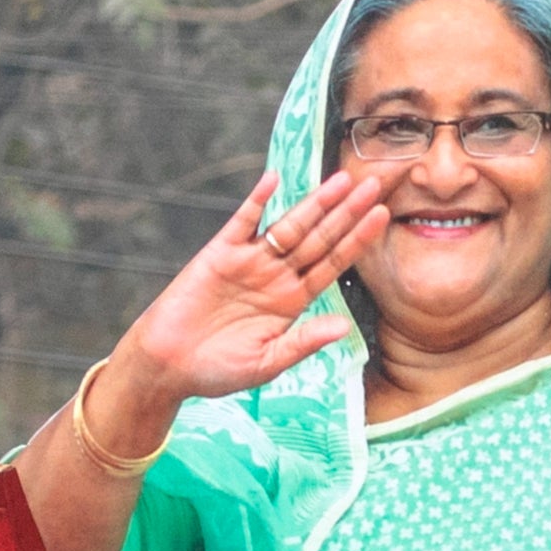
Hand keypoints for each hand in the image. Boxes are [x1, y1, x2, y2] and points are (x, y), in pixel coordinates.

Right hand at [118, 165, 393, 415]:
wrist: (167, 365)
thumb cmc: (218, 371)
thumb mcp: (268, 363)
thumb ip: (303, 342)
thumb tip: (344, 327)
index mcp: (293, 301)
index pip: (333, 264)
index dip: (357, 240)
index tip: (383, 216)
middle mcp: (276, 276)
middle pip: (319, 238)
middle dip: (346, 212)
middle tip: (374, 183)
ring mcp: (249, 262)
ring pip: (289, 225)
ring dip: (314, 203)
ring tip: (341, 180)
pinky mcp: (219, 254)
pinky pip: (242, 222)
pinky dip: (257, 201)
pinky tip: (275, 180)